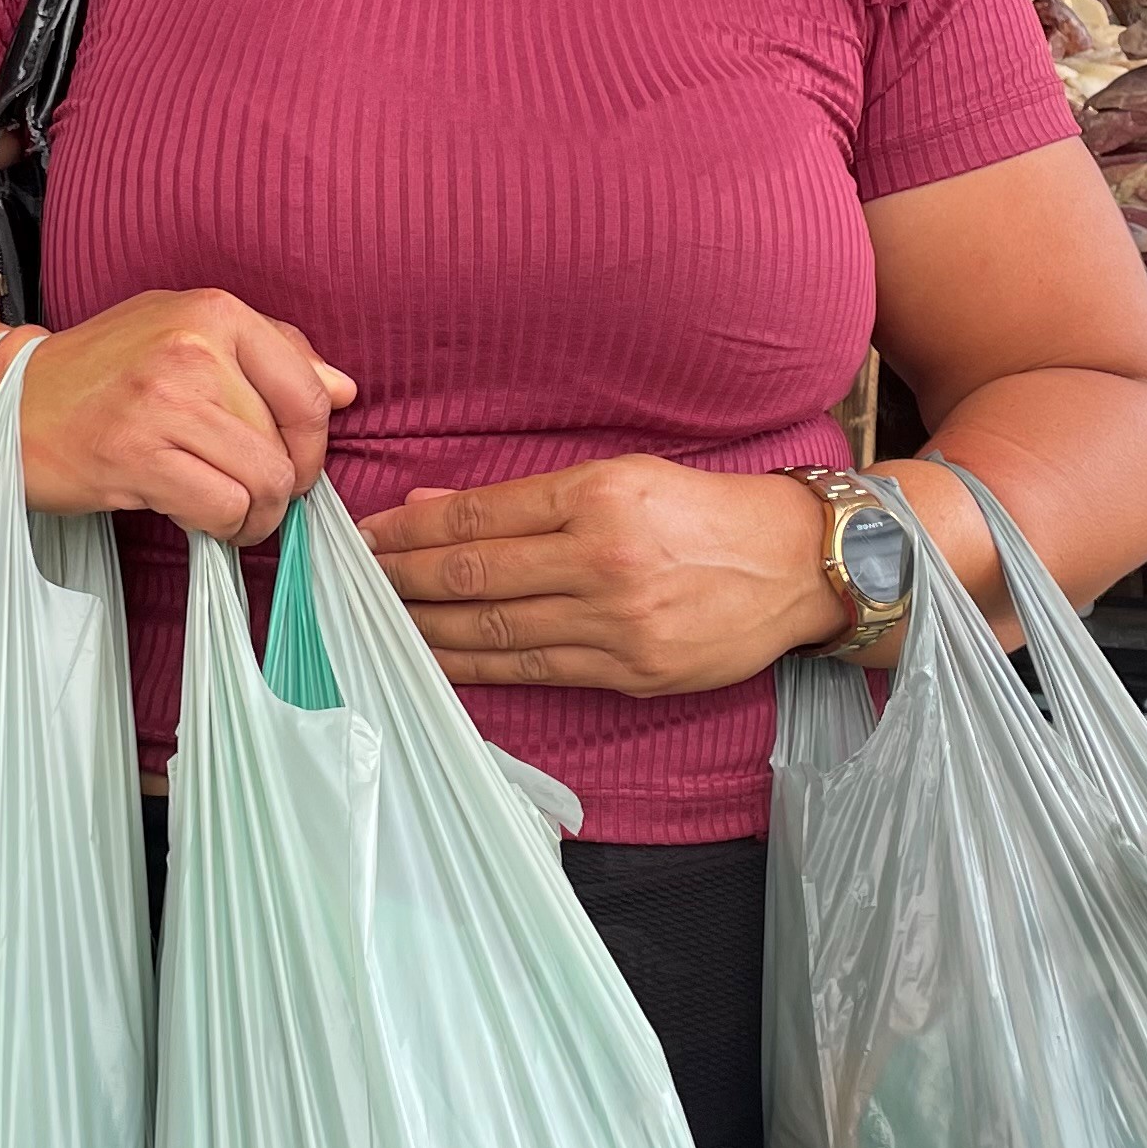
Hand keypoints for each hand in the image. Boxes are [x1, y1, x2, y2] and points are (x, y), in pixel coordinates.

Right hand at [0, 289, 353, 541]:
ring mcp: (163, 401)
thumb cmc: (102, 371)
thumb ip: (269, 354)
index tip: (293, 462)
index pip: (308, 389)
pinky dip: (222, 529)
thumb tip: (343, 389)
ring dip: (256, 515)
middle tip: (248, 495)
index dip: (313, 442)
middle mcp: (193, 348)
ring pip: (264, 482)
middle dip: (282, 487)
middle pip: (288, 444)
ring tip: (227, 513)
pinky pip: (221, 509)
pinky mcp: (135, 454)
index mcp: (213, 311)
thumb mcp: (183, 333)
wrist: (4, 398)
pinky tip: (198, 519)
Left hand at [362, 458, 839, 696]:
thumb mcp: (622, 476)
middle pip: (475, 574)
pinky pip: (533, 672)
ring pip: (494, 630)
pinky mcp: (630, 671)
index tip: (366, 537)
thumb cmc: (704, 511)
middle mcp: (603, 558)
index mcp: (598, 495)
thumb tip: (429, 509)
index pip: (479, 516)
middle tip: (351, 583)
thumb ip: (525, 497)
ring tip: (374, 626)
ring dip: (424, 629)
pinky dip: (474, 668)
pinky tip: (434, 660)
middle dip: (401, 581)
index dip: (411, 531)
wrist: (795, 566)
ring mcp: (617, 622)